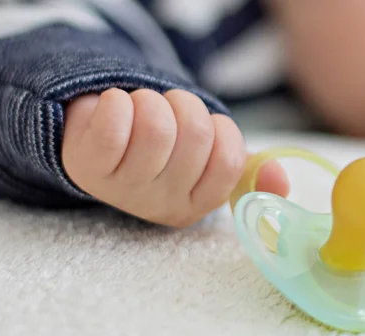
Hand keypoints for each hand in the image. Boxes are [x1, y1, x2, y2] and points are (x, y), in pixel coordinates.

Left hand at [61, 88, 288, 226]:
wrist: (102, 142)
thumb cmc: (162, 148)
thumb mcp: (206, 160)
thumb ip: (246, 167)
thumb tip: (279, 177)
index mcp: (196, 205)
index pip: (228, 158)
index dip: (218, 128)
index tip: (202, 128)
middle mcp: (161, 206)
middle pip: (196, 134)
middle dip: (184, 106)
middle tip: (168, 113)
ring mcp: (122, 190)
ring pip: (156, 125)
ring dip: (150, 100)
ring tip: (140, 112)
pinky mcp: (86, 166)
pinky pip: (115, 119)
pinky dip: (117, 101)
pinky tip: (113, 111)